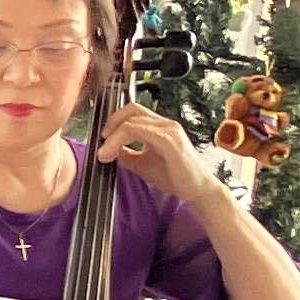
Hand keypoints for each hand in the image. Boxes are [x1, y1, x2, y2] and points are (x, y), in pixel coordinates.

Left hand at [93, 101, 213, 203]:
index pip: (132, 113)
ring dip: (112, 137)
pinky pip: (139, 131)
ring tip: (104, 154)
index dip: (113, 122)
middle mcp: (165, 124)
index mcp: (159, 127)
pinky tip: (113, 154)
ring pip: (131, 121)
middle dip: (111, 122)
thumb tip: (108, 150)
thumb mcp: (142, 164)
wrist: (197, 189)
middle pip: (132, 109)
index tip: (103, 141)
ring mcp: (168, 130)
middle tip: (101, 141)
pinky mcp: (169, 140)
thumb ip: (126, 155)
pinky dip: (120, 140)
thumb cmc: (174, 177)